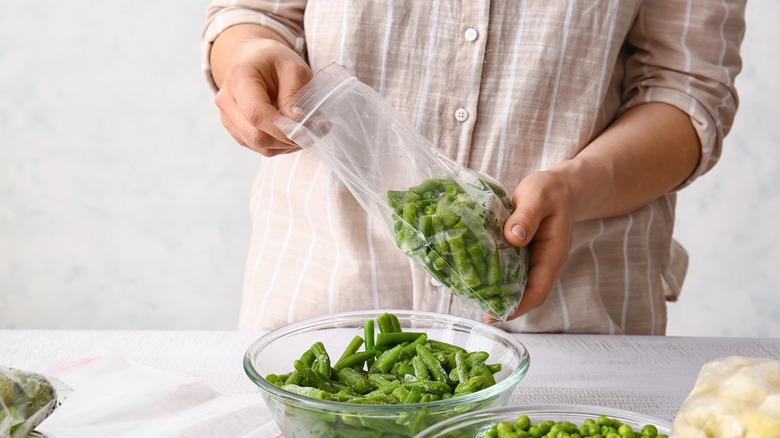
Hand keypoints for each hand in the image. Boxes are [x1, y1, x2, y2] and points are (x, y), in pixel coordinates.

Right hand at [213, 37, 311, 156]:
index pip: (256, 114)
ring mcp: (228, 118)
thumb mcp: (294, 69)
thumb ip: (295, 95)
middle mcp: (227, 100)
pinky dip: (280, 145)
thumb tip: (297, 123)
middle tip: (312, 133)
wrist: (258, 61)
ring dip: (286, 144)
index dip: (281, 129)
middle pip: (256, 135)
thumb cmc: (277, 63)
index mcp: (238, 78)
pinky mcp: (236, 130)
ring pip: (259, 145)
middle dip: (287, 140)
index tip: (306, 133)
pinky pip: (259, 147)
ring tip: (305, 131)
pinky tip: (292, 132)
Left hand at [490, 171, 574, 321]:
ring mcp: (534, 261)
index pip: (538, 290)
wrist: (561, 188)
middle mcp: (544, 263)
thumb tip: (513, 237)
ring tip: (474, 297)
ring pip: (517, 285)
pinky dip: (496, 276)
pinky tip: (477, 276)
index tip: (497, 314)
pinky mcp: (523, 254)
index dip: (519, 307)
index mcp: (552, 254)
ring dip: (499, 294)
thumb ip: (527, 215)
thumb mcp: (538, 196)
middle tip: (478, 308)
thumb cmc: (550, 191)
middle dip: (505, 306)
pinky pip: (510, 271)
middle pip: (526, 294)